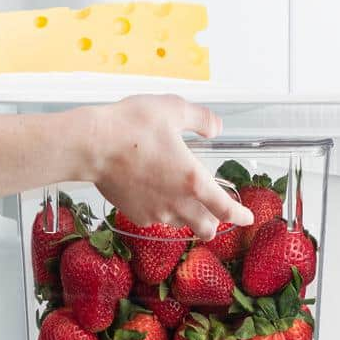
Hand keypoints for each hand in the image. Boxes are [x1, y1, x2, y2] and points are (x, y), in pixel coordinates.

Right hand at [79, 95, 253, 240]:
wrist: (90, 145)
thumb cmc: (130, 126)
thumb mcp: (172, 110)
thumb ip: (200, 119)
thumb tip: (216, 127)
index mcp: (194, 181)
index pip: (226, 209)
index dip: (240, 215)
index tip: (248, 218)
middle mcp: (179, 203)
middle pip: (206, 229)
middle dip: (213, 223)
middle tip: (212, 211)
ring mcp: (157, 212)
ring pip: (181, 224)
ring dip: (187, 216)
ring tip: (178, 195)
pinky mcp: (138, 215)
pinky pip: (157, 219)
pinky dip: (161, 210)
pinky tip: (152, 192)